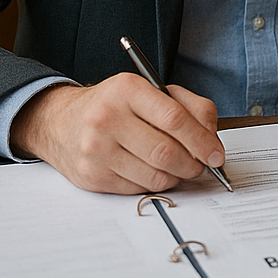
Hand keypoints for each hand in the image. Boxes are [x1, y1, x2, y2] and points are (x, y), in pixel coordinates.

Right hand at [9, 74, 224, 194]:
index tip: (216, 154)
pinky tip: (152, 170)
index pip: (174, 118)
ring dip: (176, 176)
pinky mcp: (92, 176)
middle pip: (165, 152)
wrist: (60, 122)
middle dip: (193, 164)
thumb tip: (212, 139)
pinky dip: (155, 183)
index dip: (202, 140)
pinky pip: (138, 188)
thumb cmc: (115, 105)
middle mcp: (107, 118)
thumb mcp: (152, 90)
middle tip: (202, 165)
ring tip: (178, 167)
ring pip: (154, 175)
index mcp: (127, 89)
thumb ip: (190, 107)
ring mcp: (96, 150)